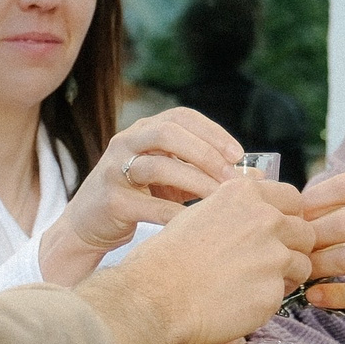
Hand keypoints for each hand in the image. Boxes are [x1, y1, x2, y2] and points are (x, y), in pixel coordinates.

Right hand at [41, 108, 242, 285]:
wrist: (89, 226)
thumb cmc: (139, 199)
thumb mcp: (169, 178)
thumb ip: (202, 171)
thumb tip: (256, 177)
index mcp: (144, 131)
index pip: (182, 117)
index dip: (212, 132)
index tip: (239, 155)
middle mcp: (127, 143)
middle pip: (169, 133)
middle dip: (206, 153)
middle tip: (233, 177)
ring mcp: (114, 170)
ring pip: (158, 166)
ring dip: (195, 182)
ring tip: (220, 201)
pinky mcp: (110, 201)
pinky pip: (148, 205)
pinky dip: (176, 215)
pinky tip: (198, 225)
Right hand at [106, 176, 312, 343]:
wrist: (153, 299)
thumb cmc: (164, 261)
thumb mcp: (198, 215)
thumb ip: (234, 211)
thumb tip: (257, 212)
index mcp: (244, 194)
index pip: (292, 199)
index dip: (288, 218)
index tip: (278, 233)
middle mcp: (264, 219)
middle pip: (305, 231)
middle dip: (292, 248)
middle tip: (269, 265)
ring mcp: (273, 254)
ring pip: (304, 263)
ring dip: (286, 276)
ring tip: (255, 285)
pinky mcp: (273, 290)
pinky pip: (285, 294)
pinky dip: (270, 300)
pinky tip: (243, 302)